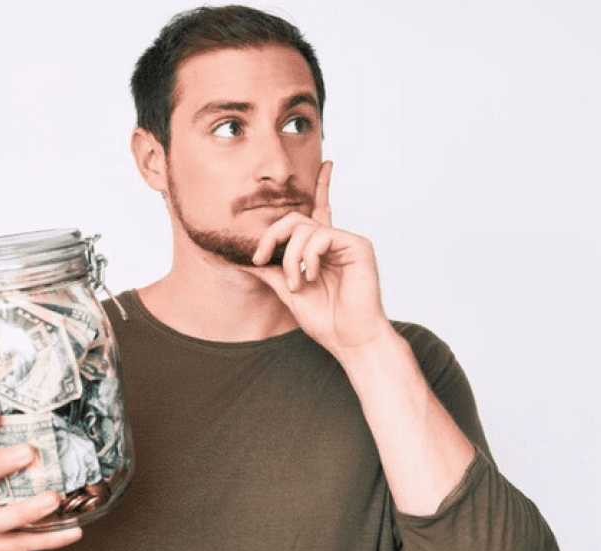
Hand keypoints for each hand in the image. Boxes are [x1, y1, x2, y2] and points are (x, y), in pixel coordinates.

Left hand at [248, 160, 393, 358]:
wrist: (349, 339)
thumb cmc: (325, 319)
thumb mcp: (288, 291)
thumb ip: (270, 271)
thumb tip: (242, 260)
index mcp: (322, 249)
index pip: (320, 209)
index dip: (324, 185)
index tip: (329, 162)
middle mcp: (335, 240)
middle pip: (296, 218)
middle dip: (271, 236)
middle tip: (260, 259)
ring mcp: (347, 241)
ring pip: (304, 228)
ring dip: (291, 258)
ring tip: (299, 284)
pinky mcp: (358, 245)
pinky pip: (322, 235)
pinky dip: (309, 257)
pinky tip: (313, 277)